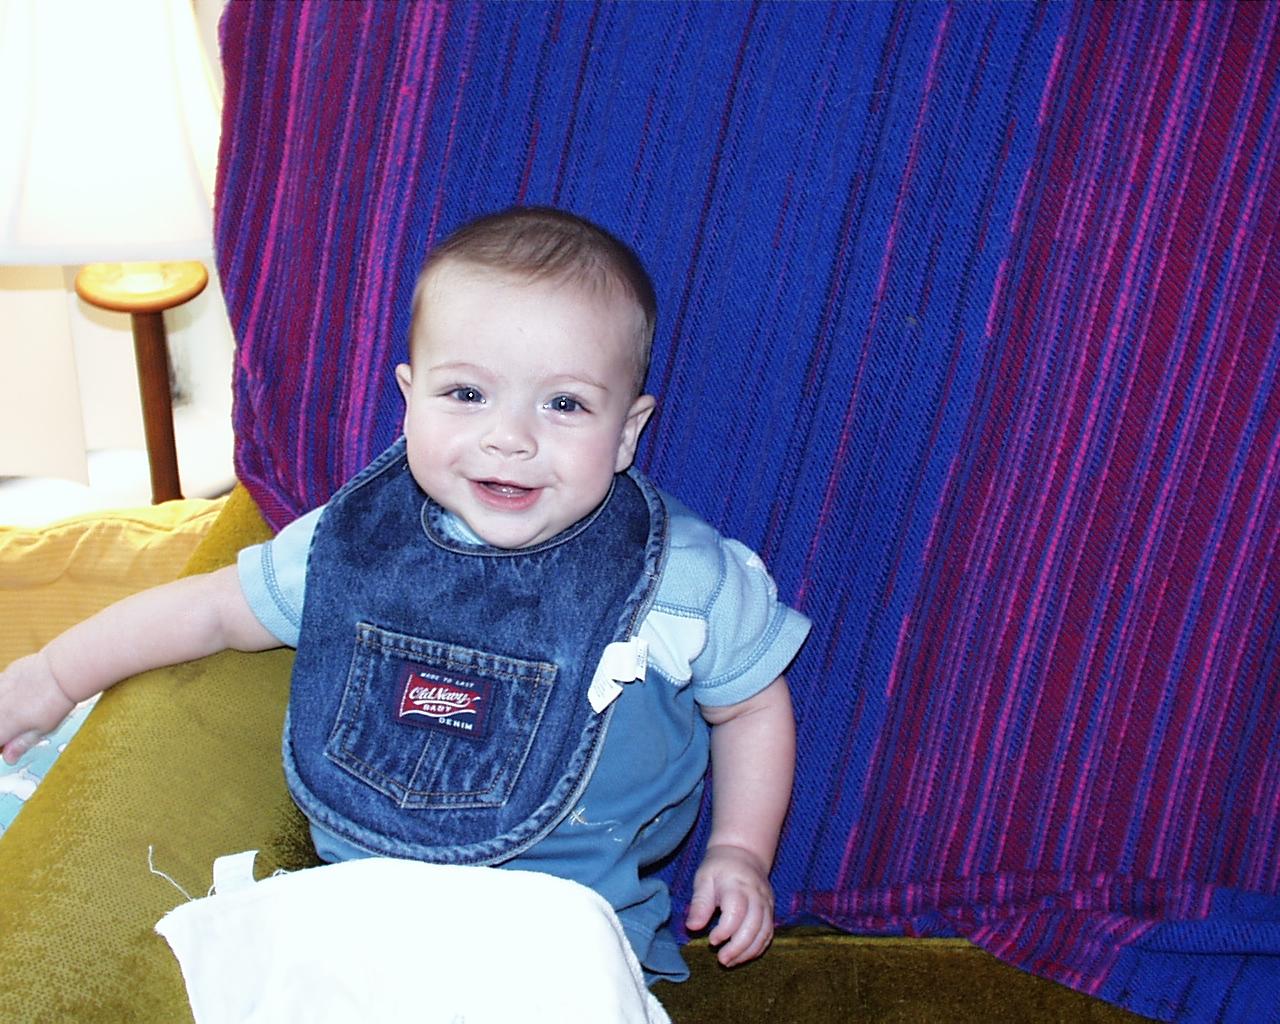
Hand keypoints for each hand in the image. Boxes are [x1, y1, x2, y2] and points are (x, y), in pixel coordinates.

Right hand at [0, 650, 75, 764]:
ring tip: (20, 713)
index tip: (9, 747)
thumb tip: (9, 758)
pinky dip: (5, 696)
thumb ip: (22, 743)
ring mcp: (0, 689)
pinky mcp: (6, 675)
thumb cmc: (57, 701)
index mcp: (4, 724)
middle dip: (4, 729)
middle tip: (16, 730)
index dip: (3, 745)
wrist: (63, 671)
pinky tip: (18, 696)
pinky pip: (0, 689)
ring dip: (4, 713)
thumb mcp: (43, 729)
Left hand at [685, 843, 775, 966]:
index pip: (736, 912)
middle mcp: (756, 895)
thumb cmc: (719, 867)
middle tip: (721, 959)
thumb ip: (699, 904)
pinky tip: (743, 955)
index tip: (711, 940)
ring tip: (730, 962)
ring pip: (764, 933)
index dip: (725, 931)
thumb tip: (692, 927)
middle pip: (753, 927)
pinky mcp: (771, 911)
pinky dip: (757, 948)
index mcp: (737, 885)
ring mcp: (767, 904)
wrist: (744, 853)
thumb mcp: (704, 879)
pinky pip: (769, 934)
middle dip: (738, 948)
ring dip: (748, 952)